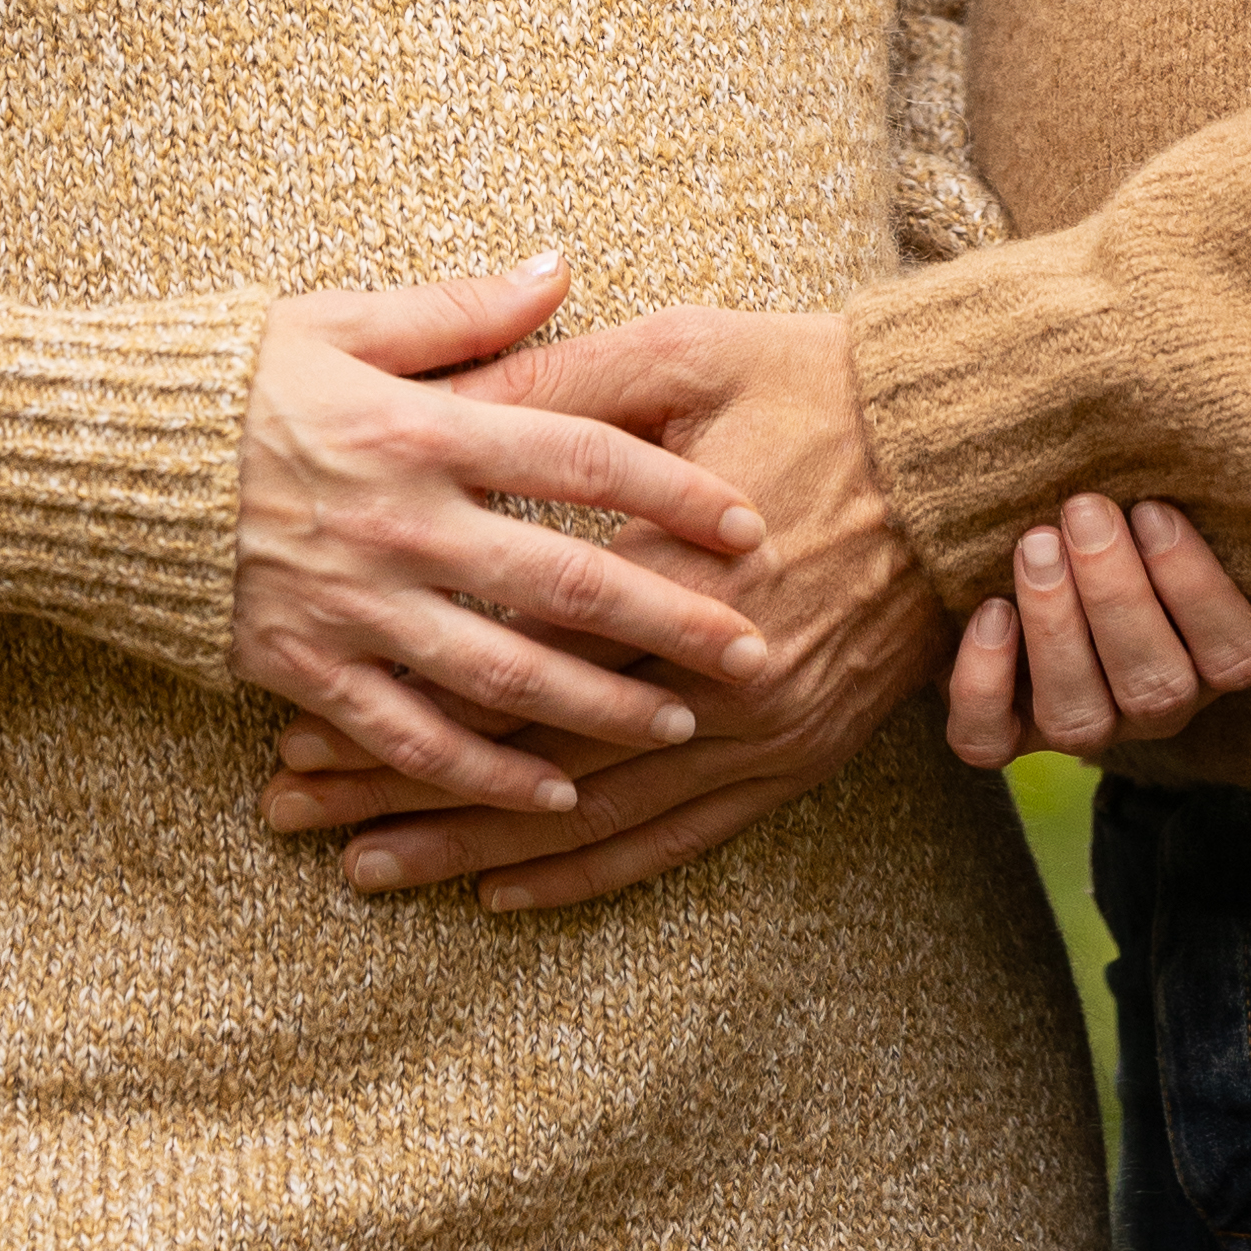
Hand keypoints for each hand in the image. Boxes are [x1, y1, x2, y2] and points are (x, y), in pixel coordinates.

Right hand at [232, 252, 776, 816]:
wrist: (89, 458)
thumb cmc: (226, 379)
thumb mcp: (341, 319)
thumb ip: (461, 311)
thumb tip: (561, 269)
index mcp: (421, 428)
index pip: (581, 457)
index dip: (674, 492)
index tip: (749, 525)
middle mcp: (401, 522)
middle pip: (565, 580)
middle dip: (671, 621)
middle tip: (755, 650)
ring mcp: (353, 603)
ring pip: (503, 673)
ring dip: (600, 708)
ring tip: (678, 726)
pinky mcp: (304, 665)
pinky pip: (411, 735)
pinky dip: (485, 772)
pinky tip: (552, 793)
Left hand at [260, 302, 945, 913]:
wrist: (964, 451)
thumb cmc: (816, 382)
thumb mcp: (678, 357)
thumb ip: (552, 395)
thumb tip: (436, 410)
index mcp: (662, 572)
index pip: (493, 658)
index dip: (389, 694)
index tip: (287, 719)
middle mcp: (704, 677)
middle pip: (521, 752)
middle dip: (394, 785)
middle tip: (289, 811)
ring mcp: (754, 732)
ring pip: (585, 813)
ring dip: (469, 847)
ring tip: (366, 867)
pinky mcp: (794, 759)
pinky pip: (675, 838)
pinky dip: (585, 872)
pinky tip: (507, 893)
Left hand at [941, 496, 1250, 767]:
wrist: (1004, 540)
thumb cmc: (1097, 503)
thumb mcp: (1146, 491)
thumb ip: (1166, 472)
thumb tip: (1180, 375)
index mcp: (1209, 654)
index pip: (1239, 654)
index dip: (1200, 589)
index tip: (1154, 509)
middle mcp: (1153, 702)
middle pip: (1158, 687)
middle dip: (1119, 595)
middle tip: (1084, 509)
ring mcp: (1078, 725)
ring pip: (1080, 719)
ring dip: (1057, 627)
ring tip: (1034, 544)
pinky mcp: (1001, 733)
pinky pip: (989, 739)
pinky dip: (984, 679)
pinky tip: (986, 611)